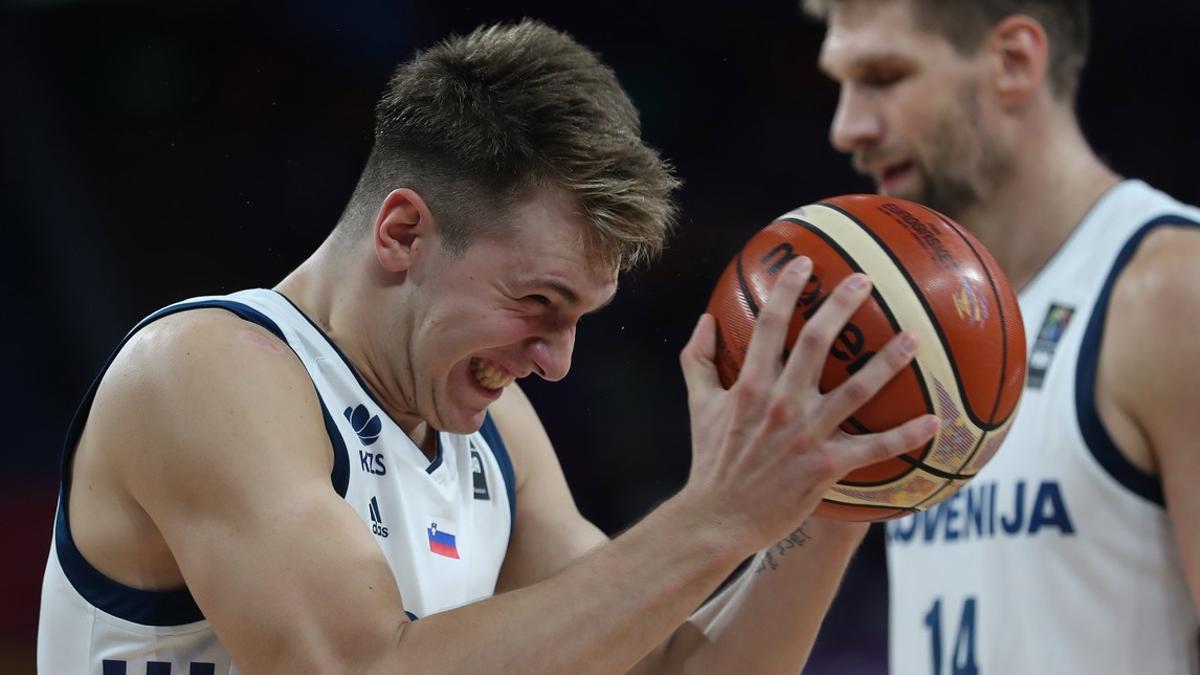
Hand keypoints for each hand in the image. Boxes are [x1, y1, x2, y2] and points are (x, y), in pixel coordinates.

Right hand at [678, 256, 938, 552]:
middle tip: (865, 280)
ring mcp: (807, 434)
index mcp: (751, 384)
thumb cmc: (712, 460)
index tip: (804, 263)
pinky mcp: (826, 466)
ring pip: (856, 389)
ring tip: (914, 336)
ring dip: (888, 361)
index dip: (787, 289)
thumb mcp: (698, 405)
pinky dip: (905, 434)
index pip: (770, 325)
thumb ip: (698, 360)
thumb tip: (703, 321)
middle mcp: (781, 403)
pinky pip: (874, 448)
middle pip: (816, 343)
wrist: (719, 517)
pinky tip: (935, 420)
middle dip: (840, 306)